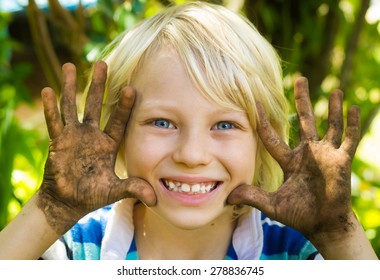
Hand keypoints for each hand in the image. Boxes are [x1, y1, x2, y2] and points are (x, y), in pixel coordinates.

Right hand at [38, 61, 155, 233]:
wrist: (68, 202)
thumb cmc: (92, 195)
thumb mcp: (115, 190)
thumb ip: (133, 189)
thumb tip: (155, 199)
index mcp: (108, 144)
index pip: (119, 121)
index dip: (124, 106)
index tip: (131, 88)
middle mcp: (92, 135)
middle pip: (95, 105)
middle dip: (98, 85)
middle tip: (101, 63)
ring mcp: (74, 136)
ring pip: (72, 107)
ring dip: (70, 88)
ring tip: (70, 65)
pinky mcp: (58, 142)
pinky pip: (54, 122)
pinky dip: (50, 108)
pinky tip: (47, 90)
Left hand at [228, 77, 360, 245]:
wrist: (322, 225)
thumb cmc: (299, 214)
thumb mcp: (272, 204)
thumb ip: (252, 196)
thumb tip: (227, 196)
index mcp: (289, 160)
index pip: (271, 136)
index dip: (263, 120)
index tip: (254, 101)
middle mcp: (307, 153)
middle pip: (304, 120)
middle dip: (302, 99)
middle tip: (300, 78)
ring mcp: (326, 155)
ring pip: (330, 125)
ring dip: (332, 108)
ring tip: (335, 90)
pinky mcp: (341, 161)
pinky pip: (349, 139)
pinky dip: (352, 125)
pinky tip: (354, 108)